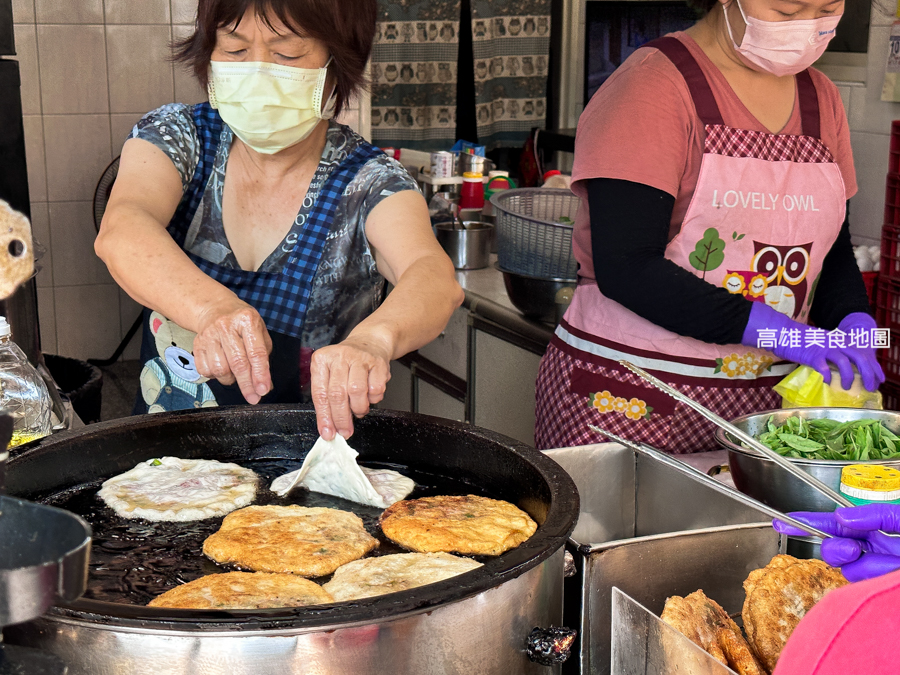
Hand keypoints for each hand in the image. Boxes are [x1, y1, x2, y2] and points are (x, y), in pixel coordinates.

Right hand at [192, 299, 272, 403]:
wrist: (215, 309)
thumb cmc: (242, 323)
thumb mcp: (259, 332)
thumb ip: (264, 358)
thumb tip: (265, 385)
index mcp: (247, 320)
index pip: (256, 353)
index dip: (260, 374)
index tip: (263, 390)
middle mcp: (226, 326)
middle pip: (238, 363)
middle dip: (247, 384)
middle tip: (253, 397)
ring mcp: (209, 335)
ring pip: (220, 370)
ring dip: (230, 379)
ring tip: (235, 372)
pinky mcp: (197, 344)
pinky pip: (206, 370)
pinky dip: (215, 376)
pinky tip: (222, 367)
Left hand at [310, 334, 391, 439]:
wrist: (370, 342)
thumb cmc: (347, 363)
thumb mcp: (330, 374)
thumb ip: (327, 398)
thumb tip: (328, 427)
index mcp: (322, 360)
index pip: (320, 393)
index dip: (324, 416)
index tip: (328, 432)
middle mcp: (339, 356)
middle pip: (337, 394)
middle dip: (341, 418)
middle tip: (345, 431)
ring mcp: (360, 358)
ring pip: (357, 392)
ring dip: (359, 408)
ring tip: (359, 411)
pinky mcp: (378, 362)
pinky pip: (376, 389)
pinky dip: (374, 399)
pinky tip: (370, 396)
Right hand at [741, 304, 884, 390]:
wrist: (781, 332)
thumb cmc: (799, 340)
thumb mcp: (821, 343)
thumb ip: (832, 353)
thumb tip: (840, 370)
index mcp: (839, 341)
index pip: (863, 353)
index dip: (874, 367)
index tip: (880, 379)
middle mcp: (835, 343)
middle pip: (859, 357)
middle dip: (869, 374)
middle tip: (871, 387)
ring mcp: (824, 348)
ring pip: (845, 362)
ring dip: (849, 377)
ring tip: (847, 387)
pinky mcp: (812, 355)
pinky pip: (823, 368)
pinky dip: (827, 377)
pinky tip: (826, 383)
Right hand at [772, 505, 899, 581]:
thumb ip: (876, 514)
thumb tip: (841, 516)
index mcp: (874, 529)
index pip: (833, 524)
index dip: (806, 522)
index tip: (780, 523)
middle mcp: (871, 550)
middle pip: (832, 550)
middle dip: (836, 550)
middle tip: (853, 549)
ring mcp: (876, 570)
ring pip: (851, 571)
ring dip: (869, 565)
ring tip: (895, 562)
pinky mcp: (879, 589)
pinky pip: (866, 584)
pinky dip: (879, 574)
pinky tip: (895, 570)